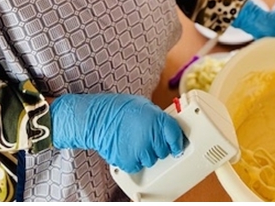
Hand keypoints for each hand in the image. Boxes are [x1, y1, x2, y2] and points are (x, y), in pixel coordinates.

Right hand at [51, 94, 184, 173]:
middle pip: (164, 151)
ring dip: (146, 155)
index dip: (176, 142)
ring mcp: (141, 151)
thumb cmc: (120, 110)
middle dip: (158, 147)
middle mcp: (153, 137)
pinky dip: (133, 161)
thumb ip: (159, 120)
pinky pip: (137, 166)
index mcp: (160, 121)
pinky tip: (128, 150)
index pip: (176, 137)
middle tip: (147, 140)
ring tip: (135, 143)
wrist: (98, 118)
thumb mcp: (147, 107)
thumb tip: (167, 130)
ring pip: (151, 160)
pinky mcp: (129, 161)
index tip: (176, 145)